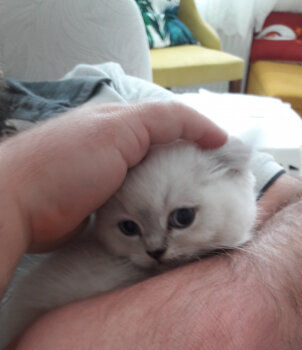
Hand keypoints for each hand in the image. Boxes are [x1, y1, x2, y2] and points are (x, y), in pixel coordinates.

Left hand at [0, 101, 225, 253]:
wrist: (20, 206)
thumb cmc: (68, 163)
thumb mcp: (121, 129)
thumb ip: (166, 121)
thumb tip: (216, 134)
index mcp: (122, 124)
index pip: (175, 125)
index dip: (204, 140)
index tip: (232, 163)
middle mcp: (118, 151)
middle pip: (167, 161)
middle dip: (194, 176)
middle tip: (221, 195)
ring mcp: (111, 183)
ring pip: (156, 189)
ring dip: (177, 201)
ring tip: (202, 216)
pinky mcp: (106, 212)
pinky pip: (140, 212)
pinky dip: (157, 218)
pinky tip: (172, 227)